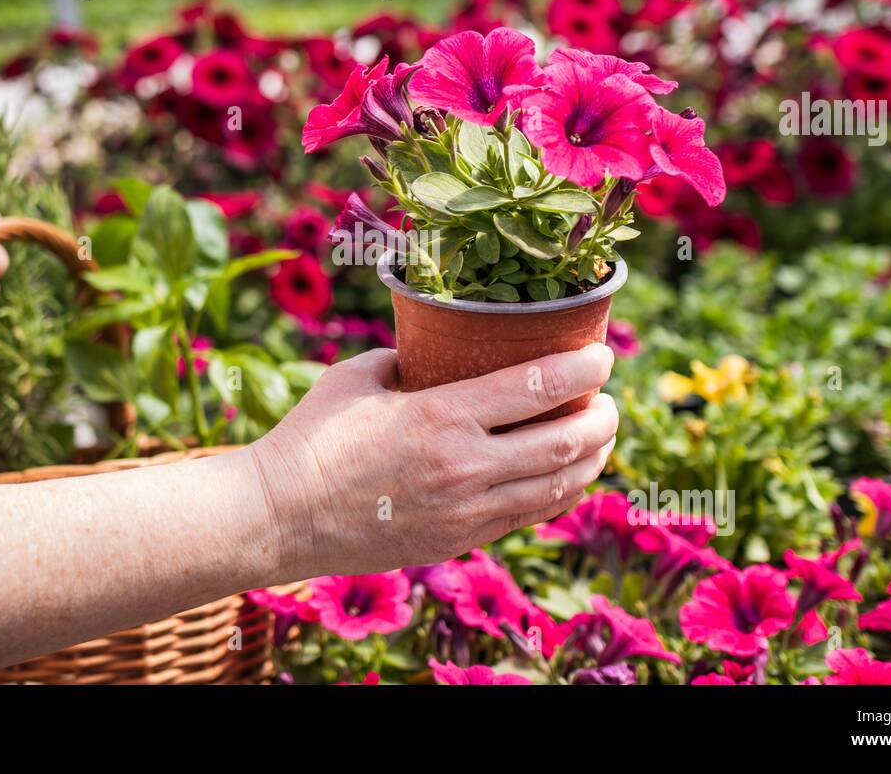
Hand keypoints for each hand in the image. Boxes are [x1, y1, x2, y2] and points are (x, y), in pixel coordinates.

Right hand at [248, 343, 616, 578]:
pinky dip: (559, 493)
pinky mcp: (457, 540)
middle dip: (603, 417)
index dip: (584, 368)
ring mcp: (465, 511)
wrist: (280, 515)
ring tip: (601, 436)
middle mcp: (464, 466)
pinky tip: (567, 477)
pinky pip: (527, 516)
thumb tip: (436, 351)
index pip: (538, 388)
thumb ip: (408, 360)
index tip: (603, 354)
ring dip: (592, 459)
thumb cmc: (312, 436)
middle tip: (609, 398)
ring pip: (556, 486)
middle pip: (565, 441)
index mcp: (441, 415)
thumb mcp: (359, 375)